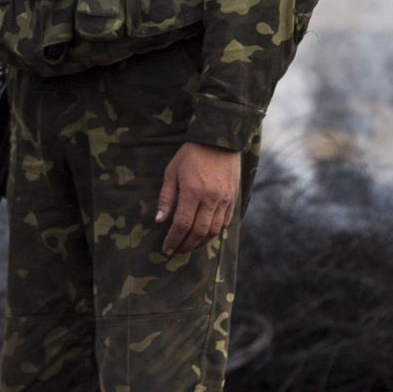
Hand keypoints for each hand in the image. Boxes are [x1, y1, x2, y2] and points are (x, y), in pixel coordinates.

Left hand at [156, 141, 240, 255]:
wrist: (219, 140)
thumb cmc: (191, 154)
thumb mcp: (172, 171)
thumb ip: (166, 197)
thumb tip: (160, 220)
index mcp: (192, 192)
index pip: (181, 224)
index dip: (173, 240)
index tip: (166, 249)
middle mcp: (210, 198)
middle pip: (198, 232)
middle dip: (186, 245)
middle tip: (177, 251)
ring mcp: (224, 199)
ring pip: (214, 230)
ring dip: (201, 242)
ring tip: (190, 246)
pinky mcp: (233, 198)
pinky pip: (226, 221)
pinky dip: (216, 231)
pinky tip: (207, 234)